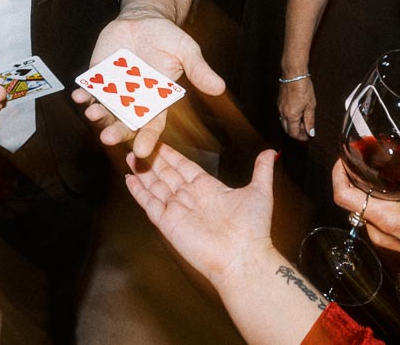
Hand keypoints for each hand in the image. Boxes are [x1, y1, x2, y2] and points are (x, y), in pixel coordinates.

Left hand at [72, 13, 225, 158]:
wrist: (144, 19)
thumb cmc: (168, 38)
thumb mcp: (186, 50)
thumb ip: (198, 70)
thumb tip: (220, 87)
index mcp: (156, 101)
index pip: (152, 125)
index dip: (147, 139)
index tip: (141, 151)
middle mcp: (134, 101)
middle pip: (124, 123)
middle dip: (116, 131)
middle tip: (109, 137)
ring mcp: (114, 90)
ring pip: (104, 109)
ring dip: (97, 114)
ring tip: (93, 113)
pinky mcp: (98, 77)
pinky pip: (89, 90)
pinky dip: (83, 94)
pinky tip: (79, 95)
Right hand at [125, 145, 278, 286]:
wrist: (243, 257)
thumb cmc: (253, 229)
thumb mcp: (260, 192)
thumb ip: (261, 170)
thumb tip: (270, 152)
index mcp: (208, 188)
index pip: (184, 167)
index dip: (171, 155)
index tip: (159, 142)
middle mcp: (190, 198)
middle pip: (166, 174)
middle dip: (152, 160)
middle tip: (138, 144)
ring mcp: (177, 210)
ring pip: (155, 186)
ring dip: (142, 171)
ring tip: (130, 156)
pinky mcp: (168, 223)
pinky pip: (149, 204)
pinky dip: (138, 191)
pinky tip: (129, 179)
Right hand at [277, 77, 315, 141]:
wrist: (294, 75)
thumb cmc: (303, 88)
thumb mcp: (310, 106)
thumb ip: (310, 121)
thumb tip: (310, 132)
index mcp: (291, 116)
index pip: (294, 133)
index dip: (301, 137)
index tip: (307, 136)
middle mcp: (283, 113)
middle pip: (287, 130)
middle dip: (296, 132)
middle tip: (305, 130)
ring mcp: (280, 108)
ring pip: (284, 122)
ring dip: (292, 125)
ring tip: (302, 120)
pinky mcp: (279, 102)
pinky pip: (282, 115)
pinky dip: (289, 118)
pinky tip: (297, 112)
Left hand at [332, 160, 399, 263]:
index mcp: (387, 218)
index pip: (343, 195)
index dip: (338, 173)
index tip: (344, 159)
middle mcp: (381, 233)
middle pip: (354, 200)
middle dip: (357, 177)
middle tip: (366, 157)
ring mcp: (388, 242)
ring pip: (368, 210)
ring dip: (370, 191)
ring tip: (382, 171)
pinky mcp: (397, 247)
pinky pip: (380, 220)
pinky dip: (382, 204)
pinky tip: (398, 192)